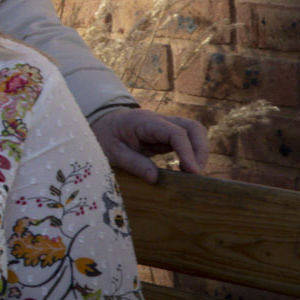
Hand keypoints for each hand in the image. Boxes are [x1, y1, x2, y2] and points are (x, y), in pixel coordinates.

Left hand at [91, 106, 208, 181]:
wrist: (99, 125)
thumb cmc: (103, 137)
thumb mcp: (112, 152)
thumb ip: (133, 163)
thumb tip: (155, 179)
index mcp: (144, 121)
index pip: (175, 132)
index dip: (187, 152)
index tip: (193, 172)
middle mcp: (158, 120)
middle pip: (192, 127)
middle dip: (200, 150)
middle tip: (196, 174)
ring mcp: (164, 126)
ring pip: (194, 132)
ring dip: (199, 152)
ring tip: (192, 174)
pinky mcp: (167, 135)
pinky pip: (187, 141)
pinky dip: (192, 154)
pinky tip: (186, 170)